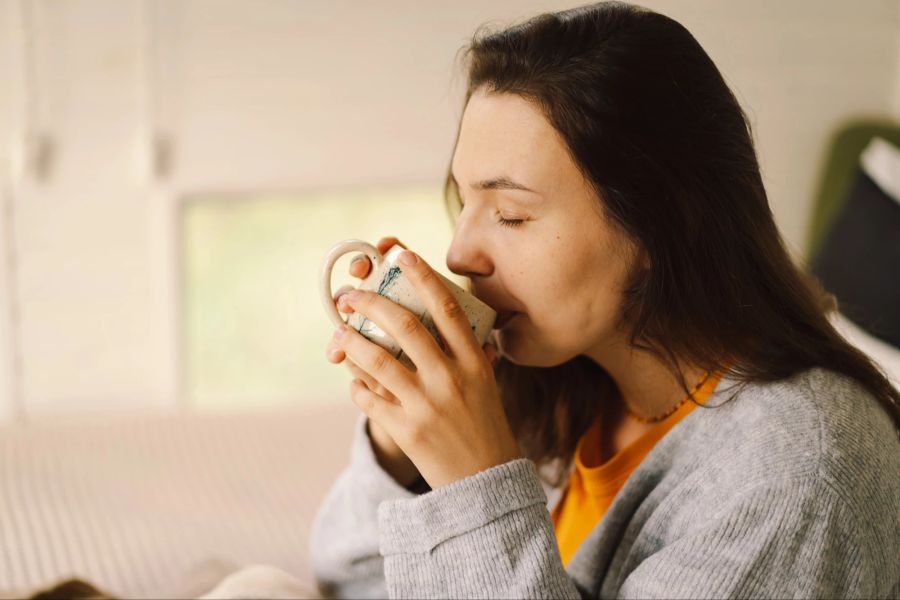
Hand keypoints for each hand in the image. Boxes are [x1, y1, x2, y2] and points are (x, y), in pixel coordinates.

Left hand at [329, 248, 521, 489]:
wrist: (485, 482)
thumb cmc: (484, 426)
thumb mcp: (486, 384)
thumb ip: (469, 352)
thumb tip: (448, 318)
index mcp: (474, 362)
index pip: (447, 308)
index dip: (422, 276)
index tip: (402, 255)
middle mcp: (451, 378)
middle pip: (404, 325)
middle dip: (370, 303)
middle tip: (351, 294)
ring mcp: (427, 405)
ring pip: (377, 360)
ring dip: (351, 340)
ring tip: (339, 331)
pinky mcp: (406, 430)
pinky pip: (369, 398)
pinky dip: (356, 385)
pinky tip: (355, 379)